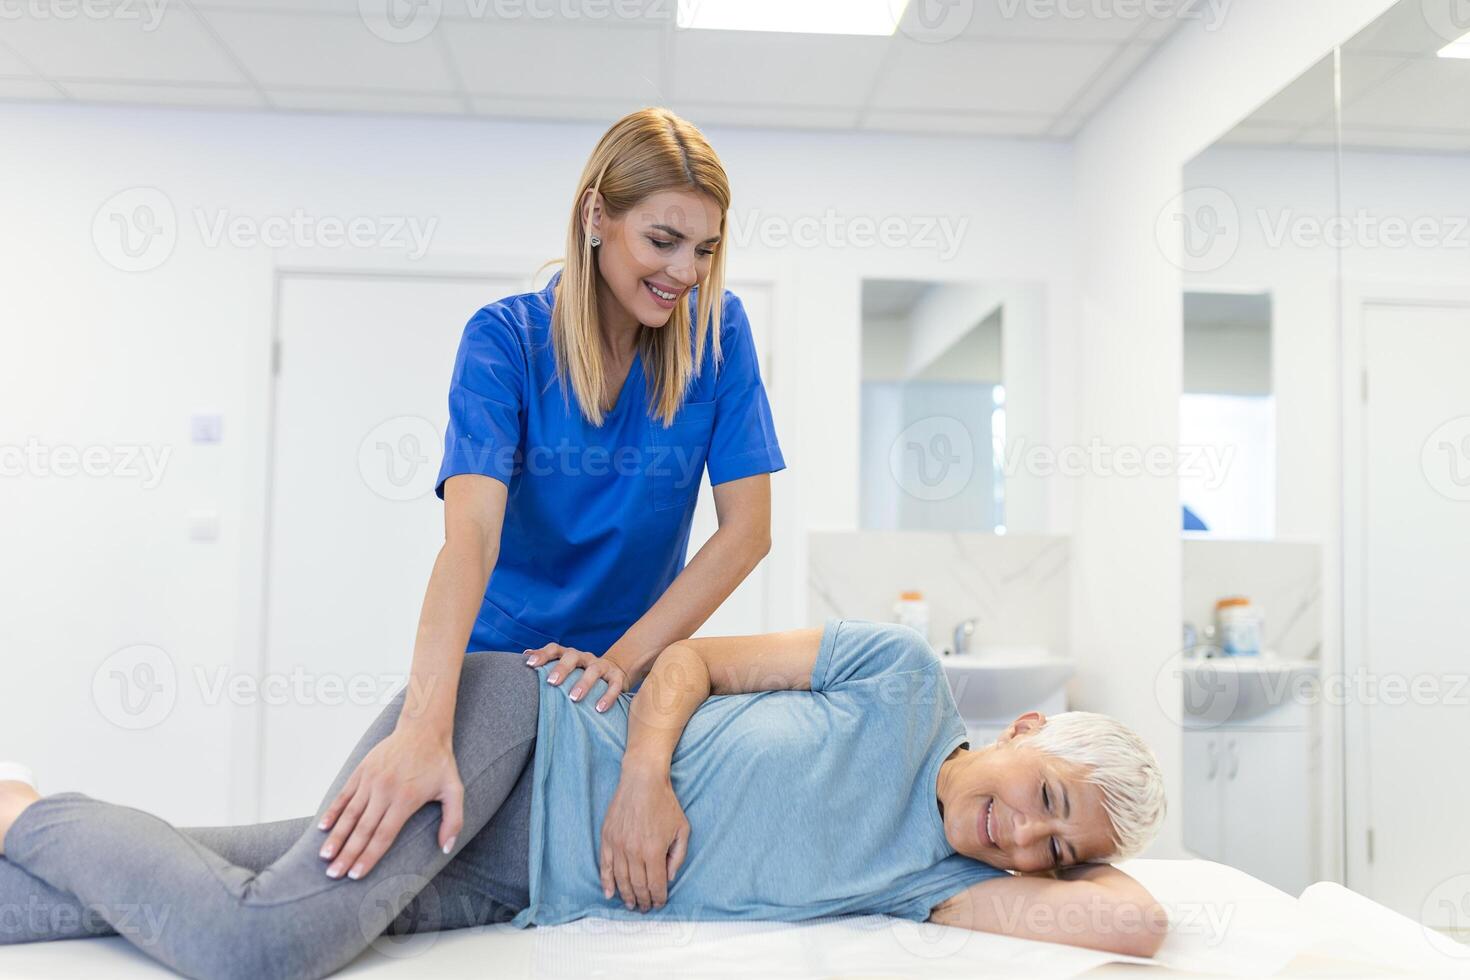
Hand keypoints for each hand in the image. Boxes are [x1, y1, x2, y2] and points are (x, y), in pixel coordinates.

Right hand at [316, 725, 463, 879]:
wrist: (423, 728)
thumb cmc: (439, 763)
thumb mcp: (454, 790)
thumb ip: (454, 820)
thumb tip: (446, 848)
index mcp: (406, 800)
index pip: (383, 835)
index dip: (368, 856)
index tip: (356, 874)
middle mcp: (385, 791)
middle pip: (363, 829)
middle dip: (347, 854)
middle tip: (333, 874)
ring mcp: (371, 780)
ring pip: (349, 814)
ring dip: (336, 836)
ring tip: (325, 857)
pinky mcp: (362, 770)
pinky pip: (344, 794)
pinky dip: (333, 811)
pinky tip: (323, 828)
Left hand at [525, 643, 628, 712]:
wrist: (615, 671)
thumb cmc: (582, 673)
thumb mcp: (568, 669)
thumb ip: (549, 665)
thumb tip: (524, 658)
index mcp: (571, 655)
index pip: (555, 649)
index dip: (542, 654)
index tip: (529, 663)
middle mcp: (585, 658)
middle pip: (573, 657)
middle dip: (562, 668)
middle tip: (552, 682)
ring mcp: (602, 666)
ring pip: (594, 670)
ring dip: (584, 683)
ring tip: (574, 698)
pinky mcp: (617, 677)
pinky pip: (614, 685)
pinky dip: (608, 696)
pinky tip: (599, 709)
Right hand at [599, 764, 689, 911]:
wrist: (642, 781)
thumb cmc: (665, 803)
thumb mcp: (682, 828)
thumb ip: (678, 856)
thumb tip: (669, 877)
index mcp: (655, 851)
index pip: (656, 884)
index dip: (659, 897)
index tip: (660, 903)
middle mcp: (635, 851)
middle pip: (638, 886)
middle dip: (643, 900)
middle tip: (645, 907)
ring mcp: (619, 845)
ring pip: (621, 880)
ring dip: (626, 895)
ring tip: (631, 904)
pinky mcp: (607, 839)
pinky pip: (605, 866)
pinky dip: (607, 882)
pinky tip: (610, 894)